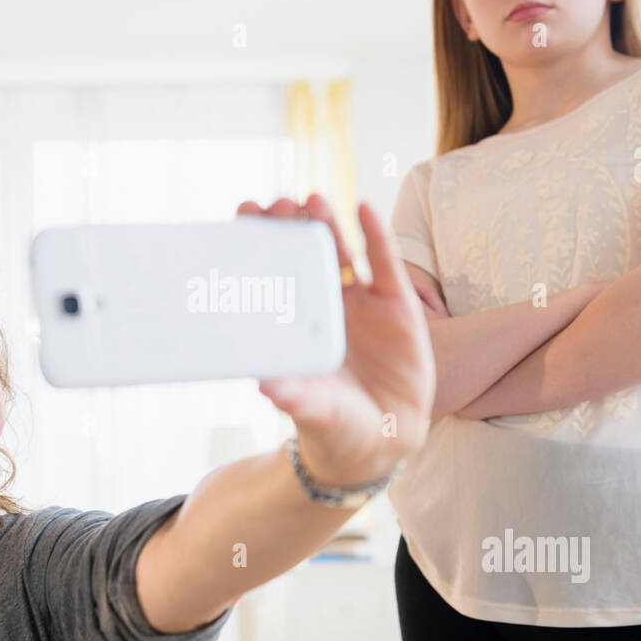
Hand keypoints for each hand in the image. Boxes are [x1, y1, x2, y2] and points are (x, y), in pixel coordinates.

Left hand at [236, 194, 435, 486]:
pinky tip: (364, 209)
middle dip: (292, 227)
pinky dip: (377, 235)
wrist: (384, 441)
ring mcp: (361, 302)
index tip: (244, 213)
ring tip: (313, 200)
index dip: (260, 242)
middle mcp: (325, 305)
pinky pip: (385, 264)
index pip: (273, 273)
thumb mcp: (312, 409)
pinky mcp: (396, 305)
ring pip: (342, 253)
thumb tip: (263, 383)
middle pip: (305, 255)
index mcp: (295, 323)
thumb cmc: (334, 424)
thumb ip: (291, 395)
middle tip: (278, 203)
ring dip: (327, 225)